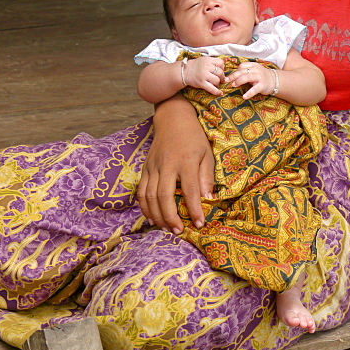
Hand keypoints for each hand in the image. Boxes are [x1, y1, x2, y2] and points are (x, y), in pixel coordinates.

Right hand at [136, 97, 214, 233]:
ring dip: (156, 215)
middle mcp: (167, 164)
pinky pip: (141, 191)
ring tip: (165, 228)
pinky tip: (151, 217)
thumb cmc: (194, 137)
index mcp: (186, 161)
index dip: (194, 208)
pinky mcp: (145, 168)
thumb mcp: (206, 154)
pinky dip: (144, 206)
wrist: (172, 118)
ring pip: (149, 195)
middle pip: (164, 195)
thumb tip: (208, 199)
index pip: (189, 189)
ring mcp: (153, 166)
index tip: (199, 223)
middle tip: (178, 231)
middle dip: (170, 217)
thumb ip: (206, 177)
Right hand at [183, 56, 224, 94]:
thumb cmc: (195, 66)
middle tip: (220, 79)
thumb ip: (212, 62)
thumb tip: (223, 67)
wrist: (184, 71)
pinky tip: (220, 93)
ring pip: (217, 80)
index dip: (222, 67)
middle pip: (220, 72)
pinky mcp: (201, 83)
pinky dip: (217, 92)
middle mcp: (206, 67)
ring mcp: (204, 75)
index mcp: (208, 60)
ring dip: (218, 83)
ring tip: (215, 83)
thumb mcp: (204, 60)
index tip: (220, 70)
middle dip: (222, 77)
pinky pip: (212, 88)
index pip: (221, 62)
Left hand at [229, 62, 276, 98]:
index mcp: (253, 65)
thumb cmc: (261, 76)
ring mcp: (260, 77)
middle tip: (226, 81)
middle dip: (233, 76)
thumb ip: (245, 72)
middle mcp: (256, 70)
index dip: (236, 71)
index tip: (232, 77)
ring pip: (247, 77)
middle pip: (242, 71)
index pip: (242, 66)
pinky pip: (254, 89)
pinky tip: (244, 97)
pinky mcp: (262, 85)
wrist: (275, 81)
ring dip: (239, 81)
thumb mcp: (254, 71)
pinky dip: (249, 93)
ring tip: (233, 85)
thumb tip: (232, 77)